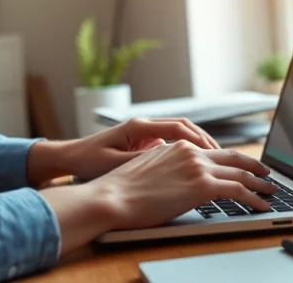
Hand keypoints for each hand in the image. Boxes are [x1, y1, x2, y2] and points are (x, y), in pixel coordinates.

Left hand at [62, 117, 219, 181]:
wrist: (70, 157)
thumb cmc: (88, 161)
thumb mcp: (114, 164)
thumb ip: (140, 160)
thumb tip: (168, 160)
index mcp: (138, 126)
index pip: (177, 127)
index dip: (198, 139)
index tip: (214, 152)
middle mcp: (143, 125)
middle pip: (183, 127)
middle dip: (204, 140)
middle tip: (223, 157)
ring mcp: (144, 133)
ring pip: (179, 134)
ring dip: (197, 145)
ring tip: (215, 161)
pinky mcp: (142, 142)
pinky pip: (170, 142)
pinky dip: (185, 151)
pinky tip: (195, 166)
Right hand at [84, 140, 277, 231]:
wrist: (112, 197)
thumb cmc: (122, 190)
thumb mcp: (146, 169)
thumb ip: (164, 166)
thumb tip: (172, 174)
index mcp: (177, 146)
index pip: (213, 151)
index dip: (232, 159)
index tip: (243, 166)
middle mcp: (190, 152)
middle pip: (233, 157)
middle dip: (254, 166)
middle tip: (267, 175)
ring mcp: (197, 167)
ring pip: (241, 172)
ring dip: (259, 183)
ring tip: (271, 192)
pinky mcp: (202, 185)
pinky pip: (238, 189)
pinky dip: (254, 197)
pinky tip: (261, 205)